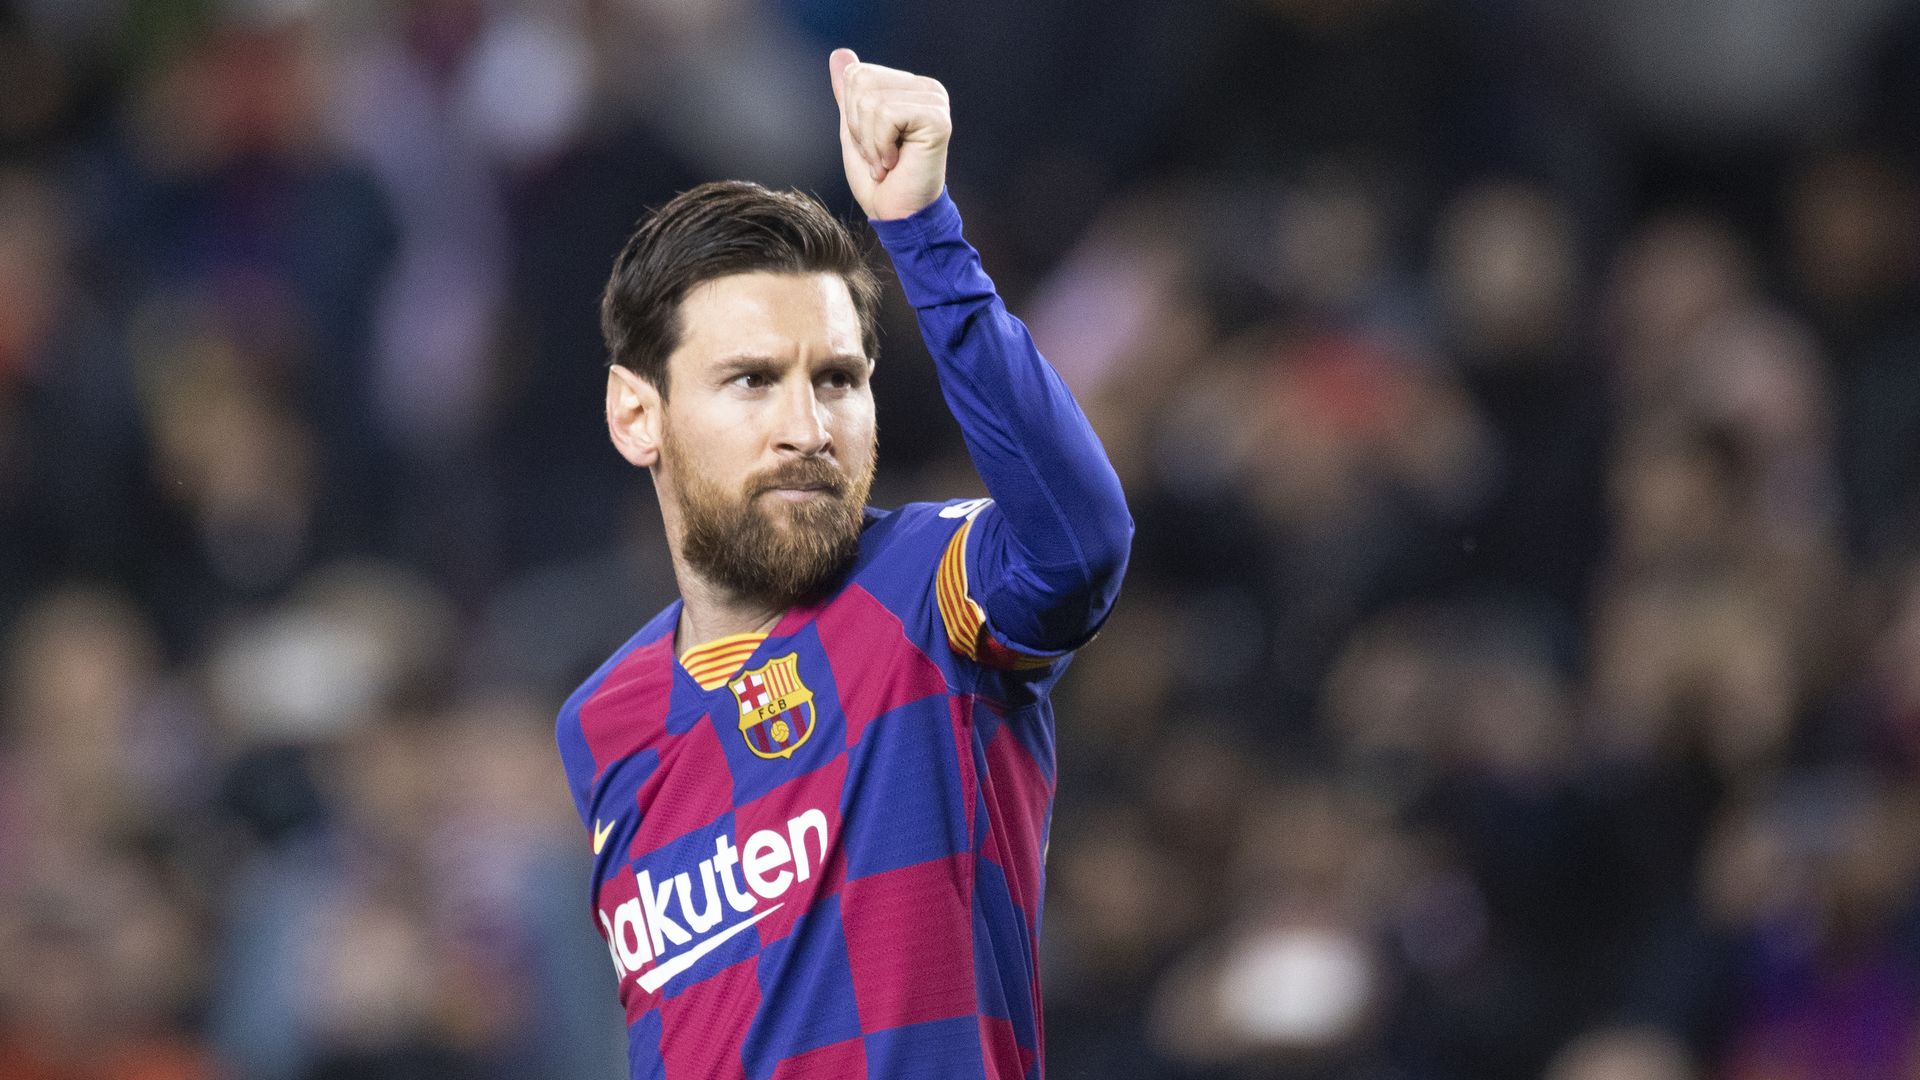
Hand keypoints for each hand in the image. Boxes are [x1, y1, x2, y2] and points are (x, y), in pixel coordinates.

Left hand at [828, 48, 949, 220]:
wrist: (899, 216)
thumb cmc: (880, 179)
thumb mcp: (855, 130)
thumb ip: (849, 93)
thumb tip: (840, 54)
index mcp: (910, 86)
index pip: (857, 74)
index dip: (851, 114)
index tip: (871, 144)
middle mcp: (927, 88)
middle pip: (861, 82)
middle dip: (859, 127)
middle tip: (879, 155)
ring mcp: (935, 101)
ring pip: (871, 100)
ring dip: (870, 142)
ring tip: (887, 162)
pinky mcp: (937, 118)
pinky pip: (885, 114)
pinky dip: (881, 146)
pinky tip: (897, 163)